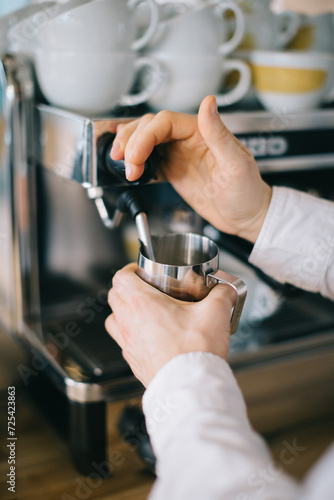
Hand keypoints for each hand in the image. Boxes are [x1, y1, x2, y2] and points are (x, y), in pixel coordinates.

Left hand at [105, 263, 235, 386]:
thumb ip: (222, 294)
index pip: (121, 277)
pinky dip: (130, 334)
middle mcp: (129, 323)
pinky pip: (123, 342)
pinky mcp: (133, 361)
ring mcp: (128, 344)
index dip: (129, 269)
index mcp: (142, 304)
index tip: (140, 271)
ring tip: (142, 312)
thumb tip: (226, 290)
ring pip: (113, 320)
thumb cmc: (195, 352)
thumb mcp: (215, 313)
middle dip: (126, 288)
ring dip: (123, 311)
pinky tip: (149, 337)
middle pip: (114, 296)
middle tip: (145, 288)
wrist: (190, 388)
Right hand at [110, 95, 271, 242]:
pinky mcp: (174, 170)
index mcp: (204, 131)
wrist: (245, 217)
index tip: (137, 154)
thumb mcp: (236, 163)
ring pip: (145, 140)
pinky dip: (135, 161)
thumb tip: (208, 103)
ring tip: (124, 166)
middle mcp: (189, 139)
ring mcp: (179, 154)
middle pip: (150, 127)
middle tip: (127, 164)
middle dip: (133, 142)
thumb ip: (218, 133)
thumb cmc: (248, 191)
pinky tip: (129, 166)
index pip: (166, 121)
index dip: (146, 135)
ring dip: (130, 149)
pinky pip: (149, 158)